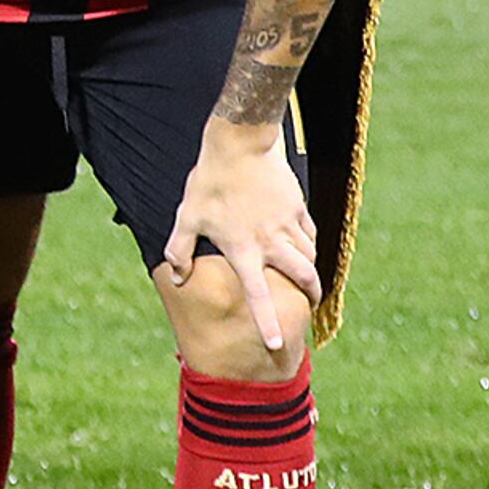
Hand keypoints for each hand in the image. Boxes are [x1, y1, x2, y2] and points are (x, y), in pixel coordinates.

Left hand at [163, 118, 318, 354]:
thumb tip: (177, 278)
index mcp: (243, 248)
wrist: (240, 144)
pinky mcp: (298, 208)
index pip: (258, 294)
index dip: (267, 322)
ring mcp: (288, 224)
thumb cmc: (209, 181)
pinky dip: (309, 245)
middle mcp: (271, 241)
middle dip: (310, 295)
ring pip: (310, 256)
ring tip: (306, 278)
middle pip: (302, 277)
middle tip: (310, 305)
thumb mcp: (187, 215)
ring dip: (309, 270)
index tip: (277, 345)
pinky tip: (303, 246)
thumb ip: (180, 249)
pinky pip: (310, 234)